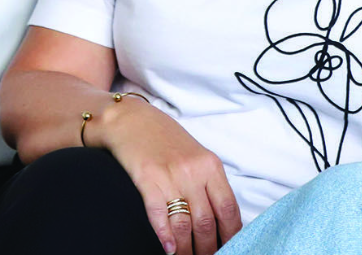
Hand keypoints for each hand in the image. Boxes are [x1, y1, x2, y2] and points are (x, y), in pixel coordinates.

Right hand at [91, 98, 241, 254]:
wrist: (132, 120)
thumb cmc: (166, 140)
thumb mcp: (197, 156)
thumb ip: (209, 183)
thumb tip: (220, 218)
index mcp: (211, 166)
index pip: (228, 208)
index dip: (230, 234)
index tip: (230, 248)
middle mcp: (194, 172)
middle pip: (207, 221)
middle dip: (208, 247)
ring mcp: (170, 177)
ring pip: (184, 224)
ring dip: (187, 249)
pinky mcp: (147, 181)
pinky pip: (159, 215)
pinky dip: (165, 236)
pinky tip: (169, 249)